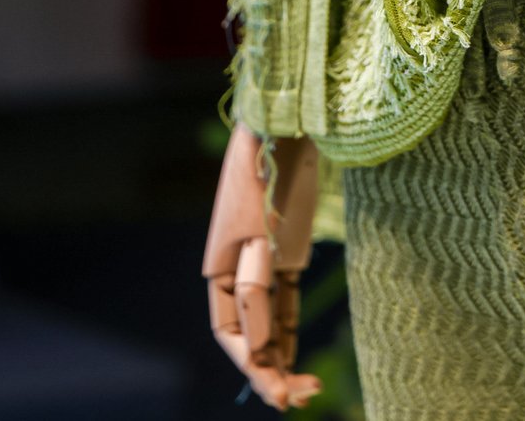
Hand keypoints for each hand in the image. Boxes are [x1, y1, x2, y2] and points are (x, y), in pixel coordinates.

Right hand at [203, 122, 322, 410]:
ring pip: (268, 324)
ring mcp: (263, 264)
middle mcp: (236, 272)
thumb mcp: (259, 237)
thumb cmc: (265, 178)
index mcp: (218, 270)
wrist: (285, 132)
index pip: (230, 332)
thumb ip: (256, 289)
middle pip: (249, 334)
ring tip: (306, 391)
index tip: (278, 388)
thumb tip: (258, 346)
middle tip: (300, 401)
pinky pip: (284, 305)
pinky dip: (290, 333)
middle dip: (270, 371)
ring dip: (282, 358)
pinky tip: (300, 362)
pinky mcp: (287, 253)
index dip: (250, 364)